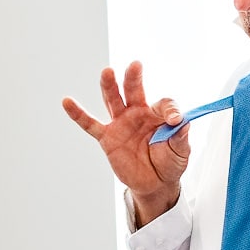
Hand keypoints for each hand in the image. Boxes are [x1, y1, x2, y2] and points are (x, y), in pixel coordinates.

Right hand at [61, 62, 190, 224]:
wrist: (155, 183)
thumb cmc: (169, 163)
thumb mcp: (181, 152)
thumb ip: (181, 137)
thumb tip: (183, 122)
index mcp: (157, 114)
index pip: (164, 104)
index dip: (171, 110)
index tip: (176, 120)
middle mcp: (137, 113)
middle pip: (134, 91)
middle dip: (134, 78)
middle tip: (135, 65)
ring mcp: (120, 123)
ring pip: (112, 100)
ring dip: (109, 86)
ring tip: (107, 72)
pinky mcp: (107, 138)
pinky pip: (90, 124)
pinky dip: (78, 114)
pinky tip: (67, 102)